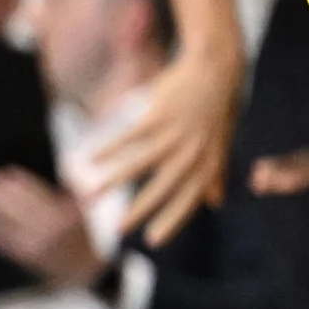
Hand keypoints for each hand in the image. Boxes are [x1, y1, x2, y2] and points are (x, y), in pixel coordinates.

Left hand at [0, 168, 104, 288]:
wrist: (82, 269)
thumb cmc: (81, 234)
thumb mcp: (79, 209)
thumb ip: (66, 190)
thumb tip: (48, 173)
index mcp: (61, 212)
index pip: (32, 191)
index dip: (15, 180)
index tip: (3, 172)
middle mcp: (45, 227)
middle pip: (14, 204)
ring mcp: (32, 242)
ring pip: (4, 221)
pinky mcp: (22, 255)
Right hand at [82, 37, 243, 245]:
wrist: (215, 67)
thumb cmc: (217, 108)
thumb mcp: (220, 143)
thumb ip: (216, 175)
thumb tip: (216, 204)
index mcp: (209, 161)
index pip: (189, 197)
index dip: (173, 219)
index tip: (154, 241)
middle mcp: (192, 151)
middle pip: (163, 187)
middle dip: (140, 210)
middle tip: (118, 230)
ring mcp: (175, 133)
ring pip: (139, 163)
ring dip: (112, 180)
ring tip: (90, 195)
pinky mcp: (158, 114)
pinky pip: (128, 136)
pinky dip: (107, 148)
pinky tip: (88, 158)